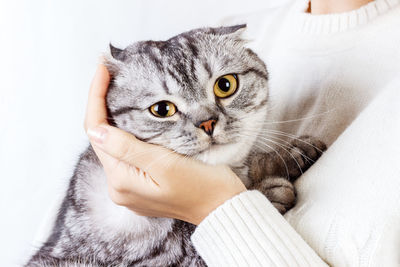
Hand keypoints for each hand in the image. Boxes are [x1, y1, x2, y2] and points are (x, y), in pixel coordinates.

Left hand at [84, 64, 245, 224]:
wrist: (222, 207)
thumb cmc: (201, 186)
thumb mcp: (164, 165)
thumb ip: (127, 148)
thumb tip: (96, 130)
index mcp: (121, 180)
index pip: (96, 131)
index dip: (96, 98)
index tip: (103, 69)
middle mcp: (120, 186)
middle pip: (103, 138)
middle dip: (103, 105)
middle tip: (110, 74)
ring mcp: (131, 187)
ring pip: (115, 145)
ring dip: (114, 118)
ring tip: (118, 89)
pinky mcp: (143, 185)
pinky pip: (127, 154)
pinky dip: (128, 133)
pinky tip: (134, 117)